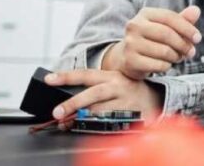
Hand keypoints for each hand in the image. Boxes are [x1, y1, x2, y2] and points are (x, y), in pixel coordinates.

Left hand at [45, 69, 162, 124]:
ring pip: (100, 112)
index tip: (49, 79)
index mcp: (111, 76)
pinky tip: (87, 128)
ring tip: (68, 124)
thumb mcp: (111, 82)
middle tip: (57, 112)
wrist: (154, 98)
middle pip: (93, 94)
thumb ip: (91, 87)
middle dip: (73, 103)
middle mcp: (118, 87)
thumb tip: (63, 100)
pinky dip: (95, 128)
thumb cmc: (125, 90)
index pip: (85, 74)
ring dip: (81, 120)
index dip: (66, 76)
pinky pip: (109, 124)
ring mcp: (125, 102)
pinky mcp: (130, 116)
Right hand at [103, 6, 201, 79]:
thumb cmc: (152, 39)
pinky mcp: (130, 61)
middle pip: (167, 34)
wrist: (128, 58)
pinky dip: (167, 66)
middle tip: (191, 52)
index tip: (198, 38)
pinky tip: (166, 64)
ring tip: (177, 57)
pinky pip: (158, 65)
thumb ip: (182, 19)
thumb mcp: (167, 27)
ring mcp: (130, 43)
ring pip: (164, 51)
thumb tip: (196, 10)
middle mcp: (135, 26)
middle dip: (183, 44)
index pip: (170, 17)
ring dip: (176, 56)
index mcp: (145, 13)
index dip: (187, 28)